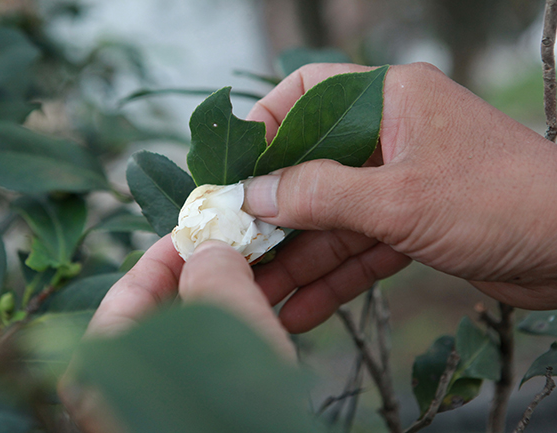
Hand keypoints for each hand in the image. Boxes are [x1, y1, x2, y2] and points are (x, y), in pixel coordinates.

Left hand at [59, 237, 295, 432]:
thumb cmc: (233, 418)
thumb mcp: (228, 334)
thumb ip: (214, 275)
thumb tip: (211, 246)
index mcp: (102, 362)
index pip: (133, 284)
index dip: (175, 246)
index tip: (209, 223)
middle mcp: (113, 384)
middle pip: (157, 310)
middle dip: (202, 274)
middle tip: (240, 249)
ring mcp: (143, 401)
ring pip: (182, 338)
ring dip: (218, 305)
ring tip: (253, 281)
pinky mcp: (173, 412)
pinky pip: (196, 365)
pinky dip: (223, 341)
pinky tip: (253, 326)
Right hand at [244, 62, 556, 332]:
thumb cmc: (500, 202)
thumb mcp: (400, 198)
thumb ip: (321, 194)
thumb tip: (253, 194)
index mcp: (388, 101)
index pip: (308, 94)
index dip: (265, 125)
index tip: (233, 167)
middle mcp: (389, 137)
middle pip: (312, 168)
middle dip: (274, 214)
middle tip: (234, 246)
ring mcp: (399, 183)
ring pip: (332, 218)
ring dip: (298, 258)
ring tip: (259, 294)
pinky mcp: (411, 225)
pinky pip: (359, 248)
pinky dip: (333, 277)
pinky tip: (301, 310)